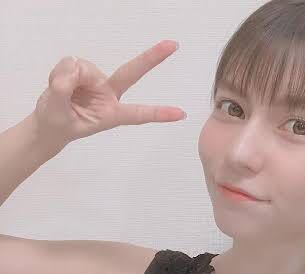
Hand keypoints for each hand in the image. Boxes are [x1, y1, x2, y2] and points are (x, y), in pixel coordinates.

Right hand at [33, 40, 185, 147]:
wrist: (49, 122)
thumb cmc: (59, 123)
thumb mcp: (58, 115)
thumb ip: (63, 92)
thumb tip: (73, 70)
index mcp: (112, 114)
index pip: (139, 114)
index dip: (159, 113)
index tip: (181, 114)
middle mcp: (109, 94)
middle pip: (131, 73)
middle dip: (152, 58)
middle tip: (174, 44)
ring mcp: (98, 81)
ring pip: (84, 67)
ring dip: (66, 77)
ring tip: (61, 92)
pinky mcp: (85, 70)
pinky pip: (72, 62)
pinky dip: (60, 72)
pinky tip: (59, 82)